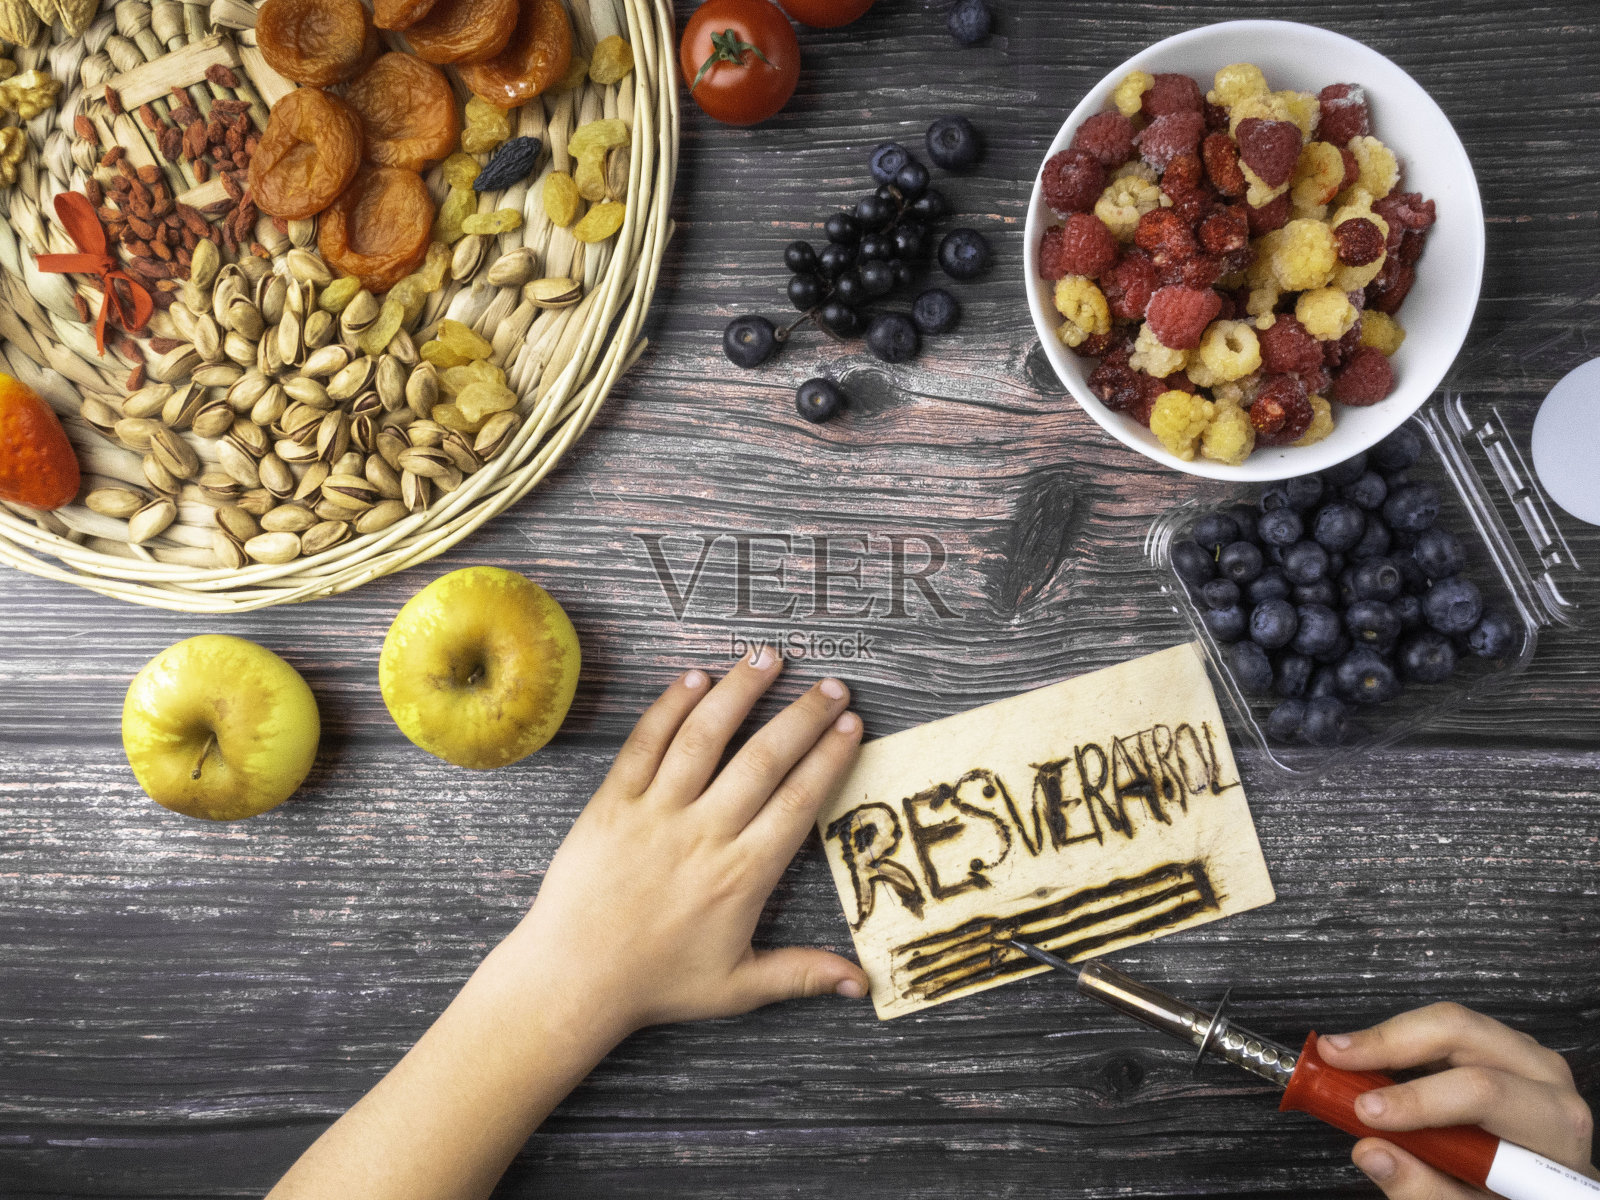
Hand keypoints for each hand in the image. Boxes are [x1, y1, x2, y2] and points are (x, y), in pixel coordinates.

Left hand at [498, 648, 868, 1042]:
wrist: (574, 979)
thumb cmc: (656, 983)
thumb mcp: (738, 988)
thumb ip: (803, 974)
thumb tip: (864, 985)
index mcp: (742, 874)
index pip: (798, 801)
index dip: (829, 758)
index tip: (852, 724)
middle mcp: (703, 834)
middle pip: (763, 759)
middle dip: (803, 716)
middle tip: (831, 686)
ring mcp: (655, 813)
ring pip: (704, 737)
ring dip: (740, 692)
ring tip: (768, 658)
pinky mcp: (612, 802)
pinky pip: (645, 743)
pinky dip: (670, 707)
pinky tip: (697, 678)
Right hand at [1319, 1003, 1596, 1196]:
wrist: (1543, 1194)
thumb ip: (1426, 1191)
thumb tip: (1371, 1152)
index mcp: (1552, 1125)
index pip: (1483, 1092)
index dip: (1417, 1098)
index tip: (1363, 1111)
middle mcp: (1545, 1078)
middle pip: (1462, 1033)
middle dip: (1390, 1042)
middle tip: (1335, 1056)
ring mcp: (1523, 1056)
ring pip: (1449, 1022)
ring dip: (1391, 1038)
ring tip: (1344, 1057)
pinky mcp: (1498, 1048)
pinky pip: (1443, 1029)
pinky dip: (1400, 1041)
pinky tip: (1370, 1061)